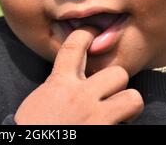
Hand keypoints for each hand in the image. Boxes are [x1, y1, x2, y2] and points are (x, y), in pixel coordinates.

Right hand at [14, 26, 143, 123]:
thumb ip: (58, 85)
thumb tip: (70, 78)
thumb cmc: (32, 127)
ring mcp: (96, 117)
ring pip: (133, 98)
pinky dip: (123, 127)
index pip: (75, 46)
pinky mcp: (105, 133)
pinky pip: (129, 127)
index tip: (92, 33)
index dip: (86, 34)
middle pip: (117, 73)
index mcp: (59, 82)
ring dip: (128, 105)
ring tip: (120, 113)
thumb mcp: (40, 98)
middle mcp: (80, 96)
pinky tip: (112, 128)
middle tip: (110, 95)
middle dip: (116, 84)